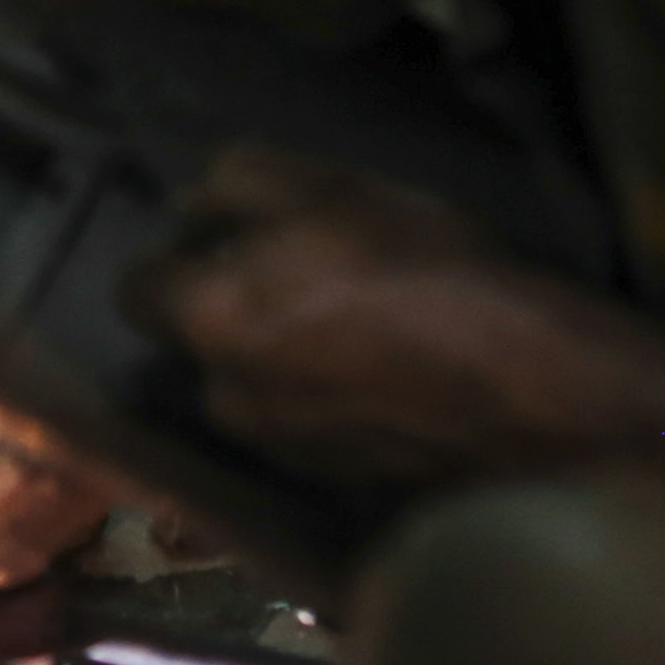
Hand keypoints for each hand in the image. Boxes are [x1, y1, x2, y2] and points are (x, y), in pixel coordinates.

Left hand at [122, 146, 652, 491]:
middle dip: (228, 309)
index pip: (134, 286)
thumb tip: (188, 202)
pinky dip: (323, 400)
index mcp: (208, 319)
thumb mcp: (332, 187)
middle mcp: (224, 396)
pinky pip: (302, 425)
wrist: (530, 392)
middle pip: (195, 340)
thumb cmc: (425, 270)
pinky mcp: (331, 482)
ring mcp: (278, 450)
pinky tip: (383, 372)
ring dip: (277, 357)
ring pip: (250, 387)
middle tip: (300, 275)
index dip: (177, 255)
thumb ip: (239, 182)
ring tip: (353, 325)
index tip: (225, 236)